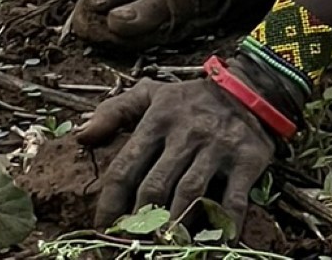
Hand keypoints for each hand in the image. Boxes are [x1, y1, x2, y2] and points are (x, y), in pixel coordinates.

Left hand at [76, 75, 278, 229]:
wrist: (249, 88)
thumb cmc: (192, 98)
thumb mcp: (150, 94)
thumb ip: (114, 111)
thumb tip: (82, 135)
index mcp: (157, 121)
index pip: (125, 168)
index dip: (110, 203)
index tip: (102, 228)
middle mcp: (185, 136)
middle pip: (155, 187)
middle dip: (139, 221)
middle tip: (132, 245)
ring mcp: (216, 149)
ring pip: (189, 196)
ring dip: (174, 228)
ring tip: (163, 249)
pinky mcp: (246, 161)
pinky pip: (233, 200)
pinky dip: (224, 227)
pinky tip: (215, 246)